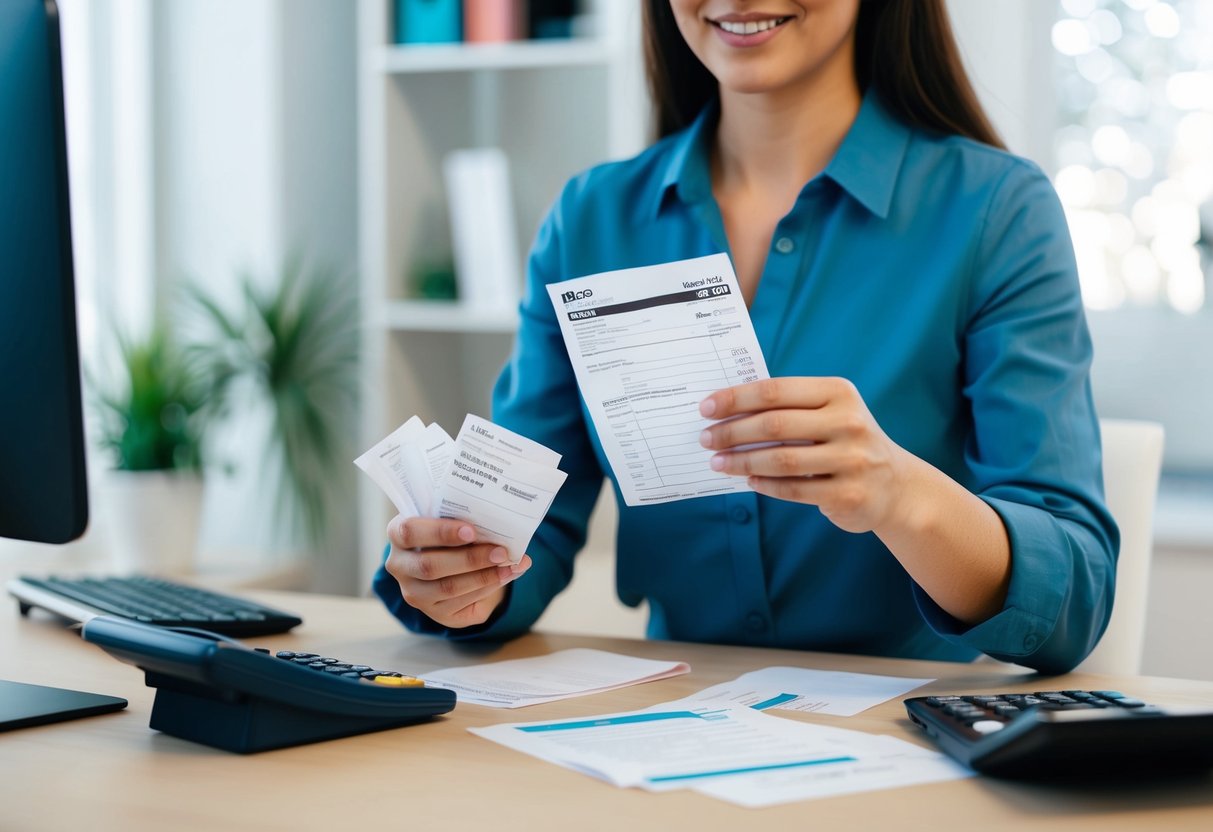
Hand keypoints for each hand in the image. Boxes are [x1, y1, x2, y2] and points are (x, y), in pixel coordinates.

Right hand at [383, 516, 529, 628]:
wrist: (453, 558)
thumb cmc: (452, 530)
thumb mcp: (452, 519)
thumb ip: (467, 521)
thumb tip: (504, 531)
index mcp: (398, 534)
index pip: (409, 532)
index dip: (440, 532)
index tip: (471, 530)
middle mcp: (399, 566)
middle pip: (429, 566)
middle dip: (470, 559)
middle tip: (501, 551)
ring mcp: (415, 593)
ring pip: (448, 588)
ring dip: (484, 576)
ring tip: (511, 565)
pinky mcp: (435, 612)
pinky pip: (463, 602)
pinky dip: (489, 587)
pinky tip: (506, 575)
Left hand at [698, 377, 911, 533]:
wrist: (895, 486)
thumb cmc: (845, 441)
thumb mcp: (828, 412)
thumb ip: (787, 407)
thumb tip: (727, 410)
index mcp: (839, 392)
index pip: (776, 391)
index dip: (736, 398)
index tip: (706, 407)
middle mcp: (849, 422)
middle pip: (775, 425)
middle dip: (732, 432)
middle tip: (706, 439)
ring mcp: (852, 460)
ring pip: (782, 460)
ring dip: (742, 461)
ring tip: (718, 462)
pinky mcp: (848, 494)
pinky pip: (794, 489)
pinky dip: (765, 485)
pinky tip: (748, 480)